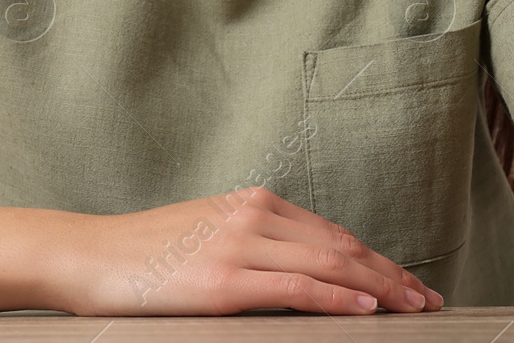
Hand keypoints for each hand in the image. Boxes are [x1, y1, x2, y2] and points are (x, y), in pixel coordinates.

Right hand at [56, 186, 443, 315]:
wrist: (86, 255)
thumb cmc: (142, 254)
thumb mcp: (207, 237)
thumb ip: (252, 247)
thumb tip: (299, 275)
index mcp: (252, 204)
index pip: (331, 233)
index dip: (376, 259)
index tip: (408, 283)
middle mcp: (253, 216)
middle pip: (341, 246)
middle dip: (391, 274)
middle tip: (428, 301)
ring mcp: (239, 246)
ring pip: (329, 264)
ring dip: (378, 287)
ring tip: (412, 307)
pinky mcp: (223, 281)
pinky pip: (295, 288)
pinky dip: (336, 298)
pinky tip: (365, 308)